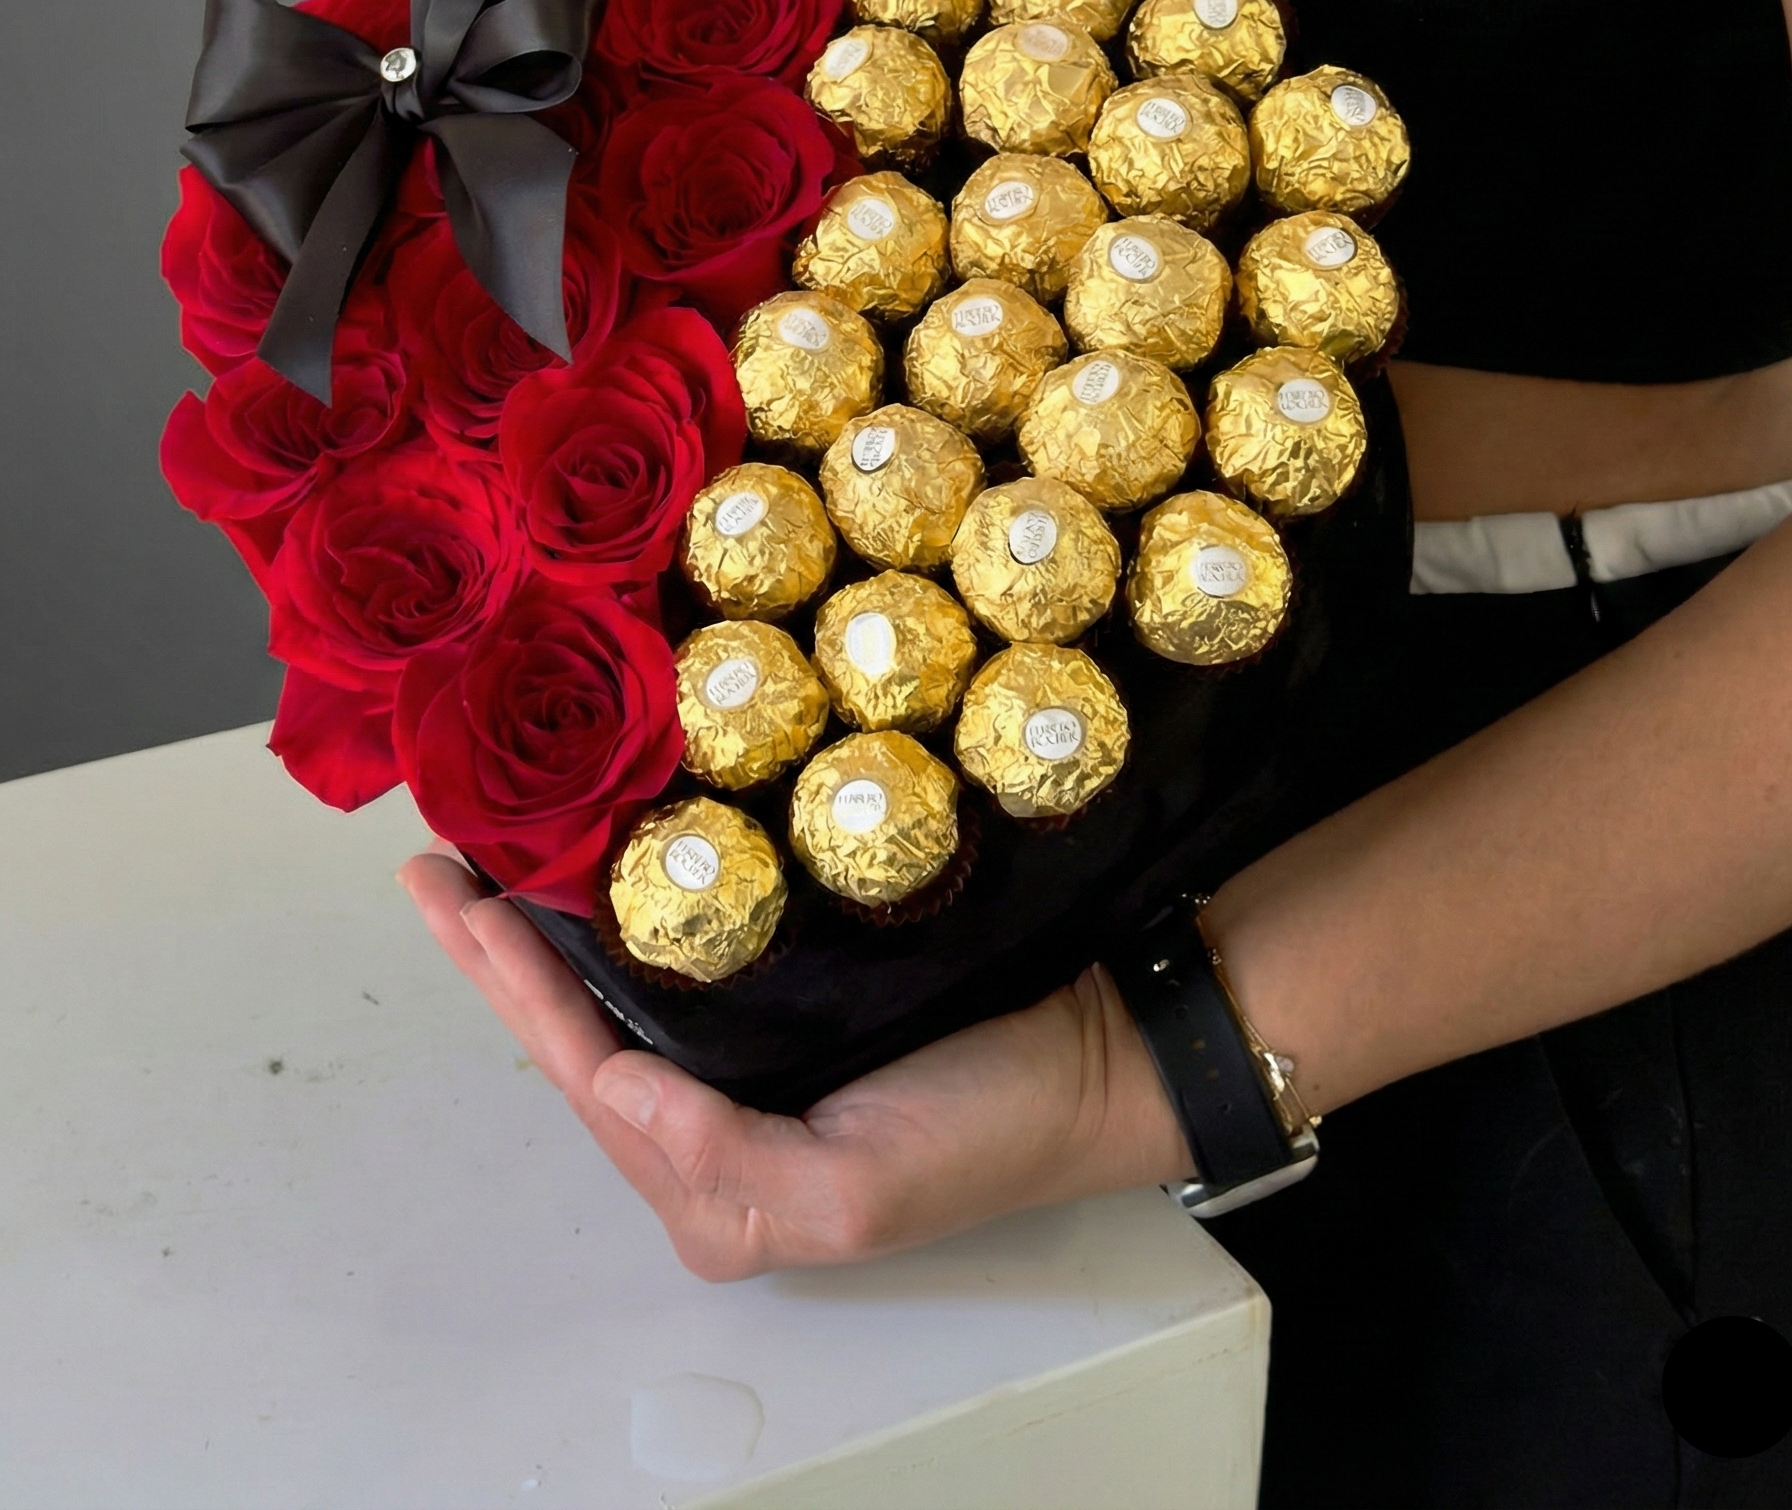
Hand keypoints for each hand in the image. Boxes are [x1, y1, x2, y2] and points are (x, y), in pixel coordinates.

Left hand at [399, 847, 1191, 1279]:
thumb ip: (725, 1159)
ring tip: (485, 858)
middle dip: (500, 950)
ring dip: (547, 926)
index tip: (458, 901)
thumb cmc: (988, 1129)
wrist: (1098, 1049)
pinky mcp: (790, 991)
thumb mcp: (858, 1189)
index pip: (583, 1074)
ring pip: (618, 988)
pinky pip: (681, 953)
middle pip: (579, 1028)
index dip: (513, 984)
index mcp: (711, 1185)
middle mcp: (710, 1122)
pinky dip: (621, 909)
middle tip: (437, 865)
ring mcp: (748, 1053)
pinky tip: (591, 864)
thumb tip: (615, 1084)